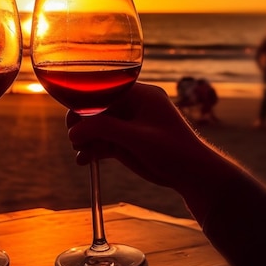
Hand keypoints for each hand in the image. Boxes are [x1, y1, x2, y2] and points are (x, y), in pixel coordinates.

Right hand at [67, 83, 223, 192]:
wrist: (193, 176)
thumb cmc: (173, 150)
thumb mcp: (136, 137)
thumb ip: (104, 130)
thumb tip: (73, 131)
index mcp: (141, 94)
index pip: (105, 89)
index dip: (85, 100)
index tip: (72, 116)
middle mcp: (133, 106)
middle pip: (98, 108)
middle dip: (83, 123)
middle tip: (73, 137)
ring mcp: (129, 125)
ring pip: (98, 127)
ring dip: (85, 139)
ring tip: (80, 152)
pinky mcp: (126, 143)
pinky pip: (103, 142)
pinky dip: (92, 150)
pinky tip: (84, 160)